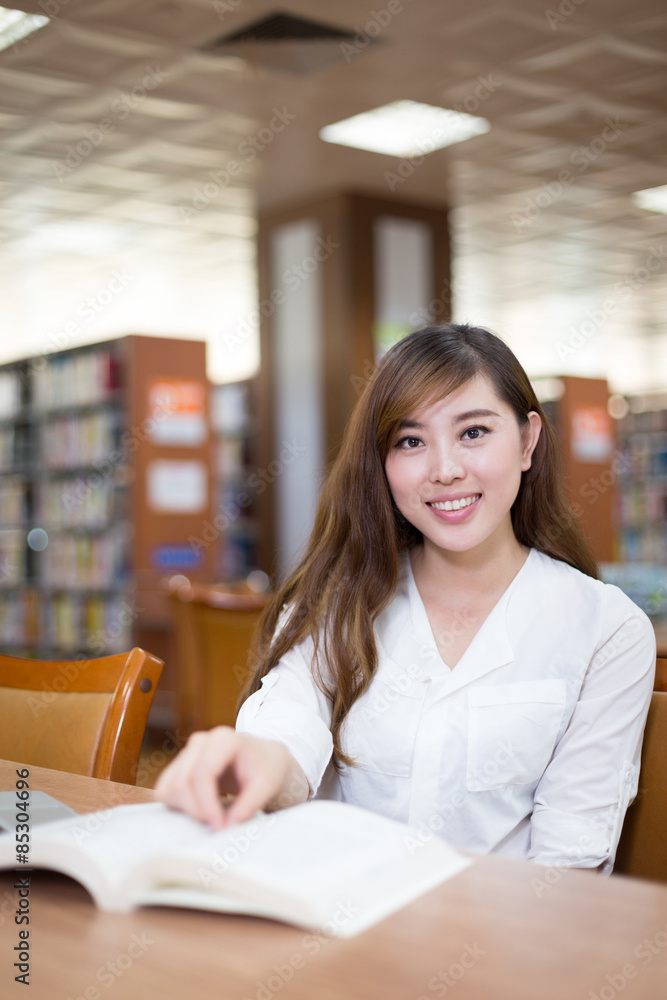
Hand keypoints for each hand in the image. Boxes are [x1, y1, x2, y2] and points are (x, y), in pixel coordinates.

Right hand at [154, 727, 308, 828]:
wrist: (264, 759)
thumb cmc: (267, 768)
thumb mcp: (268, 785)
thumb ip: (249, 805)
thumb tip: (226, 827)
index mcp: (224, 739)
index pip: (202, 773)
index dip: (206, 803)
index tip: (219, 826)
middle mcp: (200, 742)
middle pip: (182, 782)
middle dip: (197, 810)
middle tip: (218, 826)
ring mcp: (186, 753)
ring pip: (169, 787)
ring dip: (186, 810)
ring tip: (212, 817)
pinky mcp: (178, 767)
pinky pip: (164, 790)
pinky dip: (177, 807)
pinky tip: (200, 811)